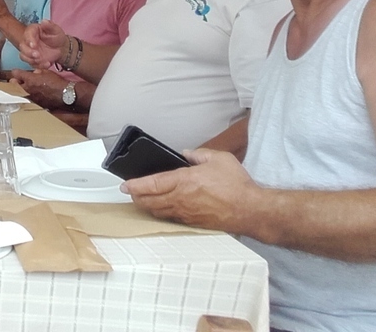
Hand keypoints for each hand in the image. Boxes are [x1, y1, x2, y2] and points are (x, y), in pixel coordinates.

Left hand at [9, 68, 69, 110]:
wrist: (65, 95)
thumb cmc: (57, 82)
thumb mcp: (48, 72)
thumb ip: (38, 72)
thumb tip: (34, 72)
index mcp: (30, 79)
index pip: (16, 74)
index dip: (16, 72)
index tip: (17, 72)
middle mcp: (28, 89)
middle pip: (13, 85)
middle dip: (14, 82)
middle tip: (17, 81)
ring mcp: (30, 98)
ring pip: (19, 93)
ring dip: (20, 90)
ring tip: (24, 88)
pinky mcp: (35, 104)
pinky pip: (27, 99)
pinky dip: (27, 97)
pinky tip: (31, 95)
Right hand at [21, 20, 66, 69]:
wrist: (61, 47)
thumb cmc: (56, 36)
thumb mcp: (55, 30)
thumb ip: (50, 26)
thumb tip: (44, 21)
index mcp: (32, 31)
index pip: (27, 35)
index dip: (29, 40)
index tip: (33, 45)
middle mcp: (28, 42)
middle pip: (22, 47)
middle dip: (28, 52)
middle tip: (37, 55)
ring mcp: (29, 51)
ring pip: (24, 56)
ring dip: (31, 60)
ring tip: (42, 61)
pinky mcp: (32, 60)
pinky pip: (32, 64)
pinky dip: (38, 66)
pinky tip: (47, 64)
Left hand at [123, 148, 261, 233]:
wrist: (251, 210)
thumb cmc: (237, 185)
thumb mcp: (218, 159)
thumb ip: (198, 154)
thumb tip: (186, 153)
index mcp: (184, 181)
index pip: (151, 184)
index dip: (135, 185)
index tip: (124, 184)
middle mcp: (181, 199)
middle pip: (149, 201)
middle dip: (136, 196)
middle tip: (130, 192)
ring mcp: (186, 213)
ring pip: (158, 211)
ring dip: (147, 206)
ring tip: (143, 200)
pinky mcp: (194, 222)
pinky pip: (171, 218)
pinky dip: (162, 213)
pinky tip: (163, 209)